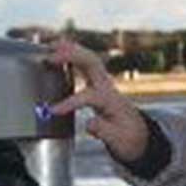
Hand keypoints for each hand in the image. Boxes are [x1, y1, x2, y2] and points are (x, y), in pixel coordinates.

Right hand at [39, 37, 150, 161]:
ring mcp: (103, 80)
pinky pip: (86, 60)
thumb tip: (89, 124)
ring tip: (50, 45)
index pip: (88, 97)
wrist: (136, 130)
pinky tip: (58, 48)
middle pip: (92, 64)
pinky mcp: (98, 79)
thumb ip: (103, 132)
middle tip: (49, 57)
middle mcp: (107, 86)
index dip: (69, 102)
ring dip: (70, 49)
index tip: (53, 110)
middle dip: (71, 56)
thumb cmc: (126, 135)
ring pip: (89, 57)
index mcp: (110, 101)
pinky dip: (72, 52)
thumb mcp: (118, 140)